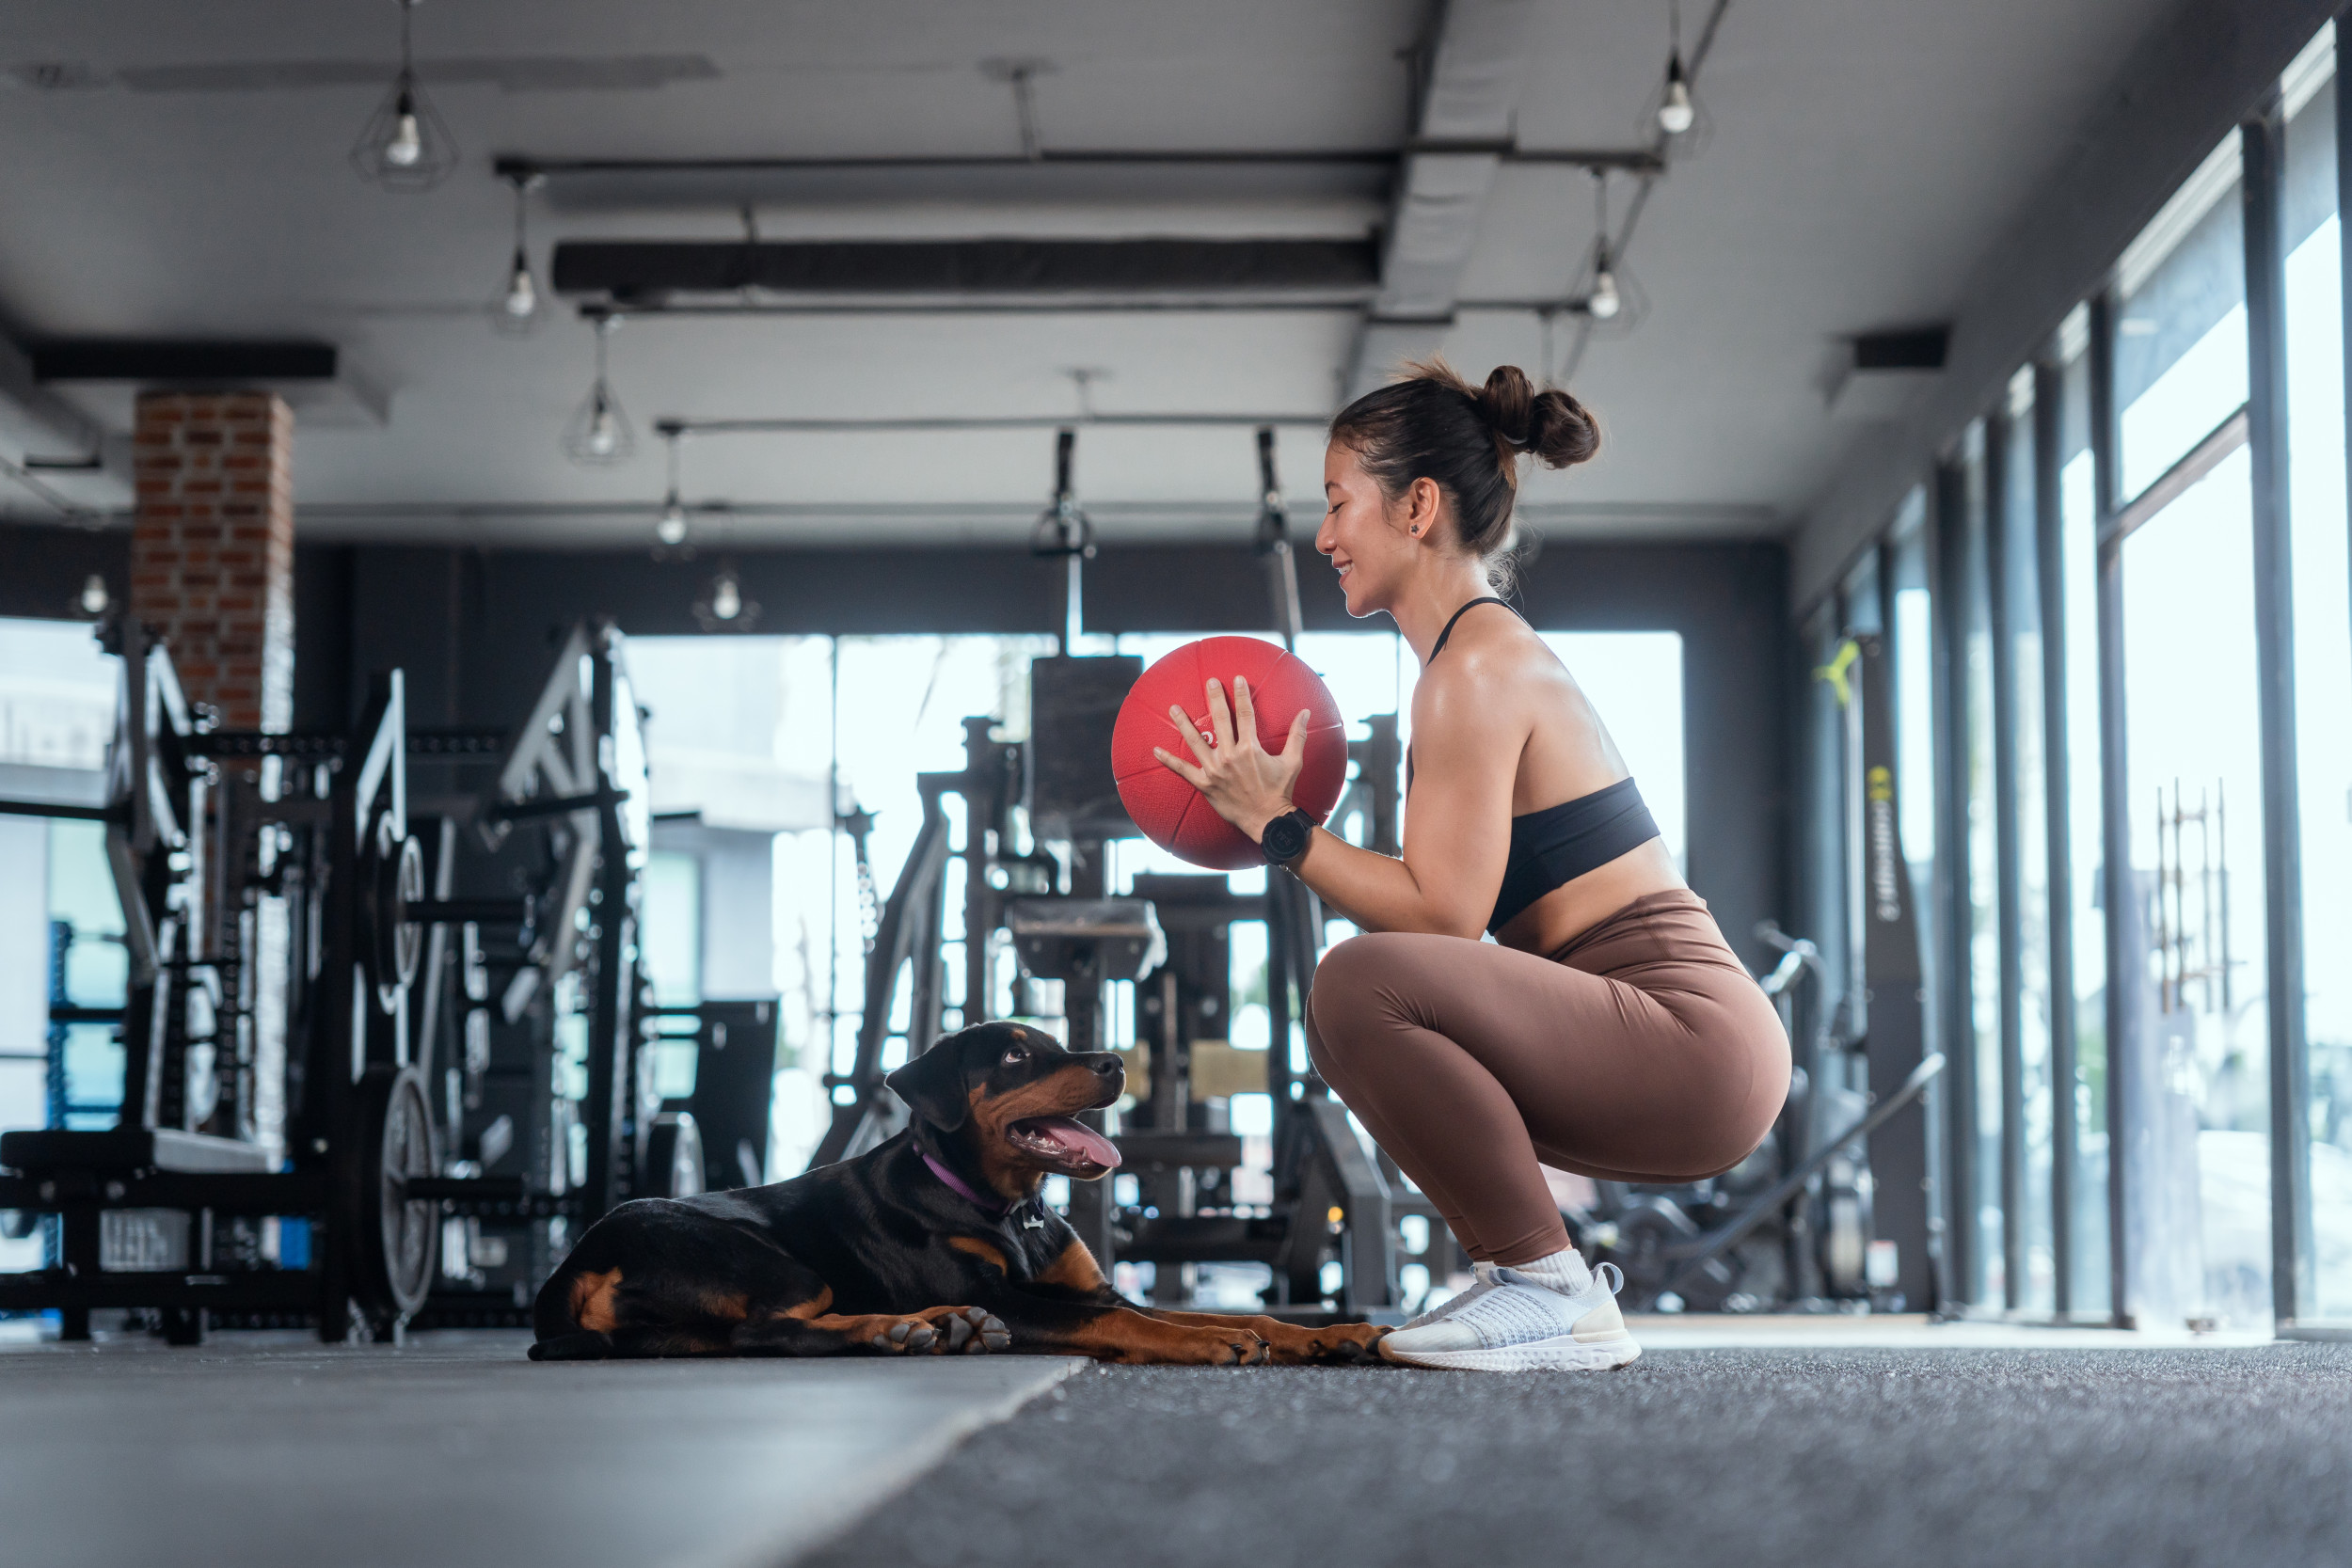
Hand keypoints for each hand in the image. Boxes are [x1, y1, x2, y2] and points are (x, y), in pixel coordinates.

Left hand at [1153, 676, 1309, 841]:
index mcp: (1250, 748)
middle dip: (1215, 698)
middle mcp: (1230, 755)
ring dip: (1184, 723)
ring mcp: (1215, 770)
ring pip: (1195, 741)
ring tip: (1174, 708)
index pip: (1245, 714)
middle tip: (1209, 681)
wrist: (1266, 820)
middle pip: (1220, 719)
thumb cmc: (1280, 791)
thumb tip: (1306, 712)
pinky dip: (1169, 761)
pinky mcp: (1204, 784)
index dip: (1241, 694)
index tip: (1236, 679)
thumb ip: (1297, 735)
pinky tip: (1155, 750)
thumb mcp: (1292, 761)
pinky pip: (1183, 770)